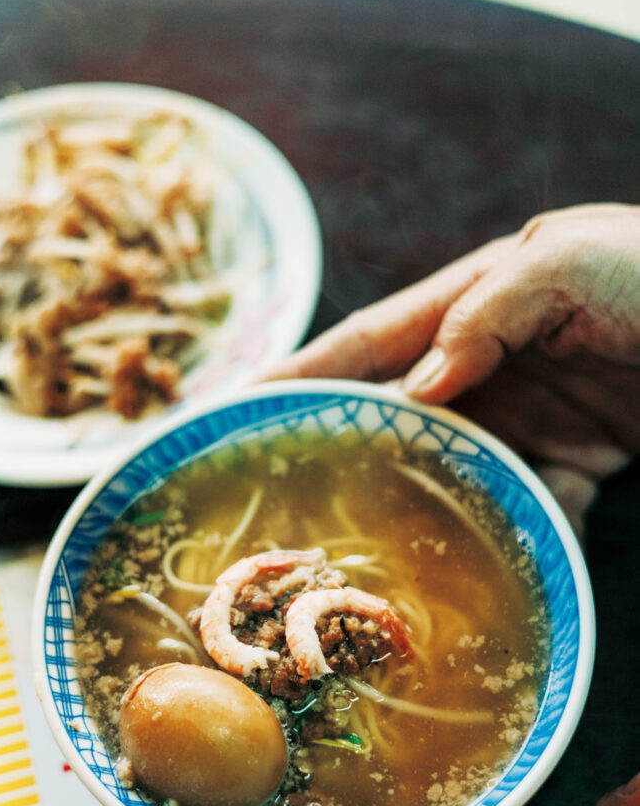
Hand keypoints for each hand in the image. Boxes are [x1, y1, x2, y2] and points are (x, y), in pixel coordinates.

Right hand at [265, 204, 639, 532]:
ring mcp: (524, 418)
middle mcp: (481, 368)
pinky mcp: (572, 459)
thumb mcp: (566, 261)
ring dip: (436, 507)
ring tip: (399, 545)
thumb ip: (485, 313)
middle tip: (297, 508)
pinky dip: (523, 520)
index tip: (233, 412)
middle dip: (349, 460)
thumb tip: (419, 386)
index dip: (296, 378)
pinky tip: (531, 528)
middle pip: (393, 421)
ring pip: (452, 474)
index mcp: (465, 307)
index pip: (363, 346)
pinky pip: (525, 502)